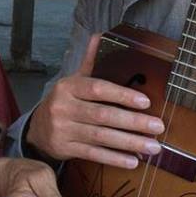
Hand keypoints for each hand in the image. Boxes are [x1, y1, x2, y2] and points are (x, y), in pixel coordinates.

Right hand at [26, 34, 162, 166]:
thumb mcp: (73, 80)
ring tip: (153, 146)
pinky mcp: (64, 149)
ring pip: (101, 137)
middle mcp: (63, 107)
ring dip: (130, 142)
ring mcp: (62, 130)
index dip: (122, 95)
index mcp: (68, 86)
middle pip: (103, 115)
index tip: (146, 102)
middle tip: (158, 127)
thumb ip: (89, 61)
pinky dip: (114, 158)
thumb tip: (100, 35)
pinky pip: (93, 154)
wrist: (37, 129)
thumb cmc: (64, 102)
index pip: (98, 89)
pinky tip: (133, 161)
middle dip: (133, 122)